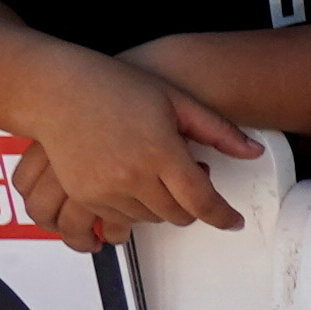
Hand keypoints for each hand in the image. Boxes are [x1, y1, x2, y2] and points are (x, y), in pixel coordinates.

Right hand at [0, 50, 258, 246]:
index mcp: (161, 152)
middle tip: (187, 174)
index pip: (202, 201)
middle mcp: (133, 176)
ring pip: (148, 220)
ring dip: (160, 206)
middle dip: (190, 204)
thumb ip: (218, 131)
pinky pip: (117, 219)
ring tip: (155, 172)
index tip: (233, 222)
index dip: (223, 216)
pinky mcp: (84, 195)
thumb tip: (254, 151)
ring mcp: (105, 189)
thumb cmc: (115, 87)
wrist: (57, 90)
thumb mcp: (176, 100)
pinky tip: (133, 187)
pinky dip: (131, 210)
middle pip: (178, 214)